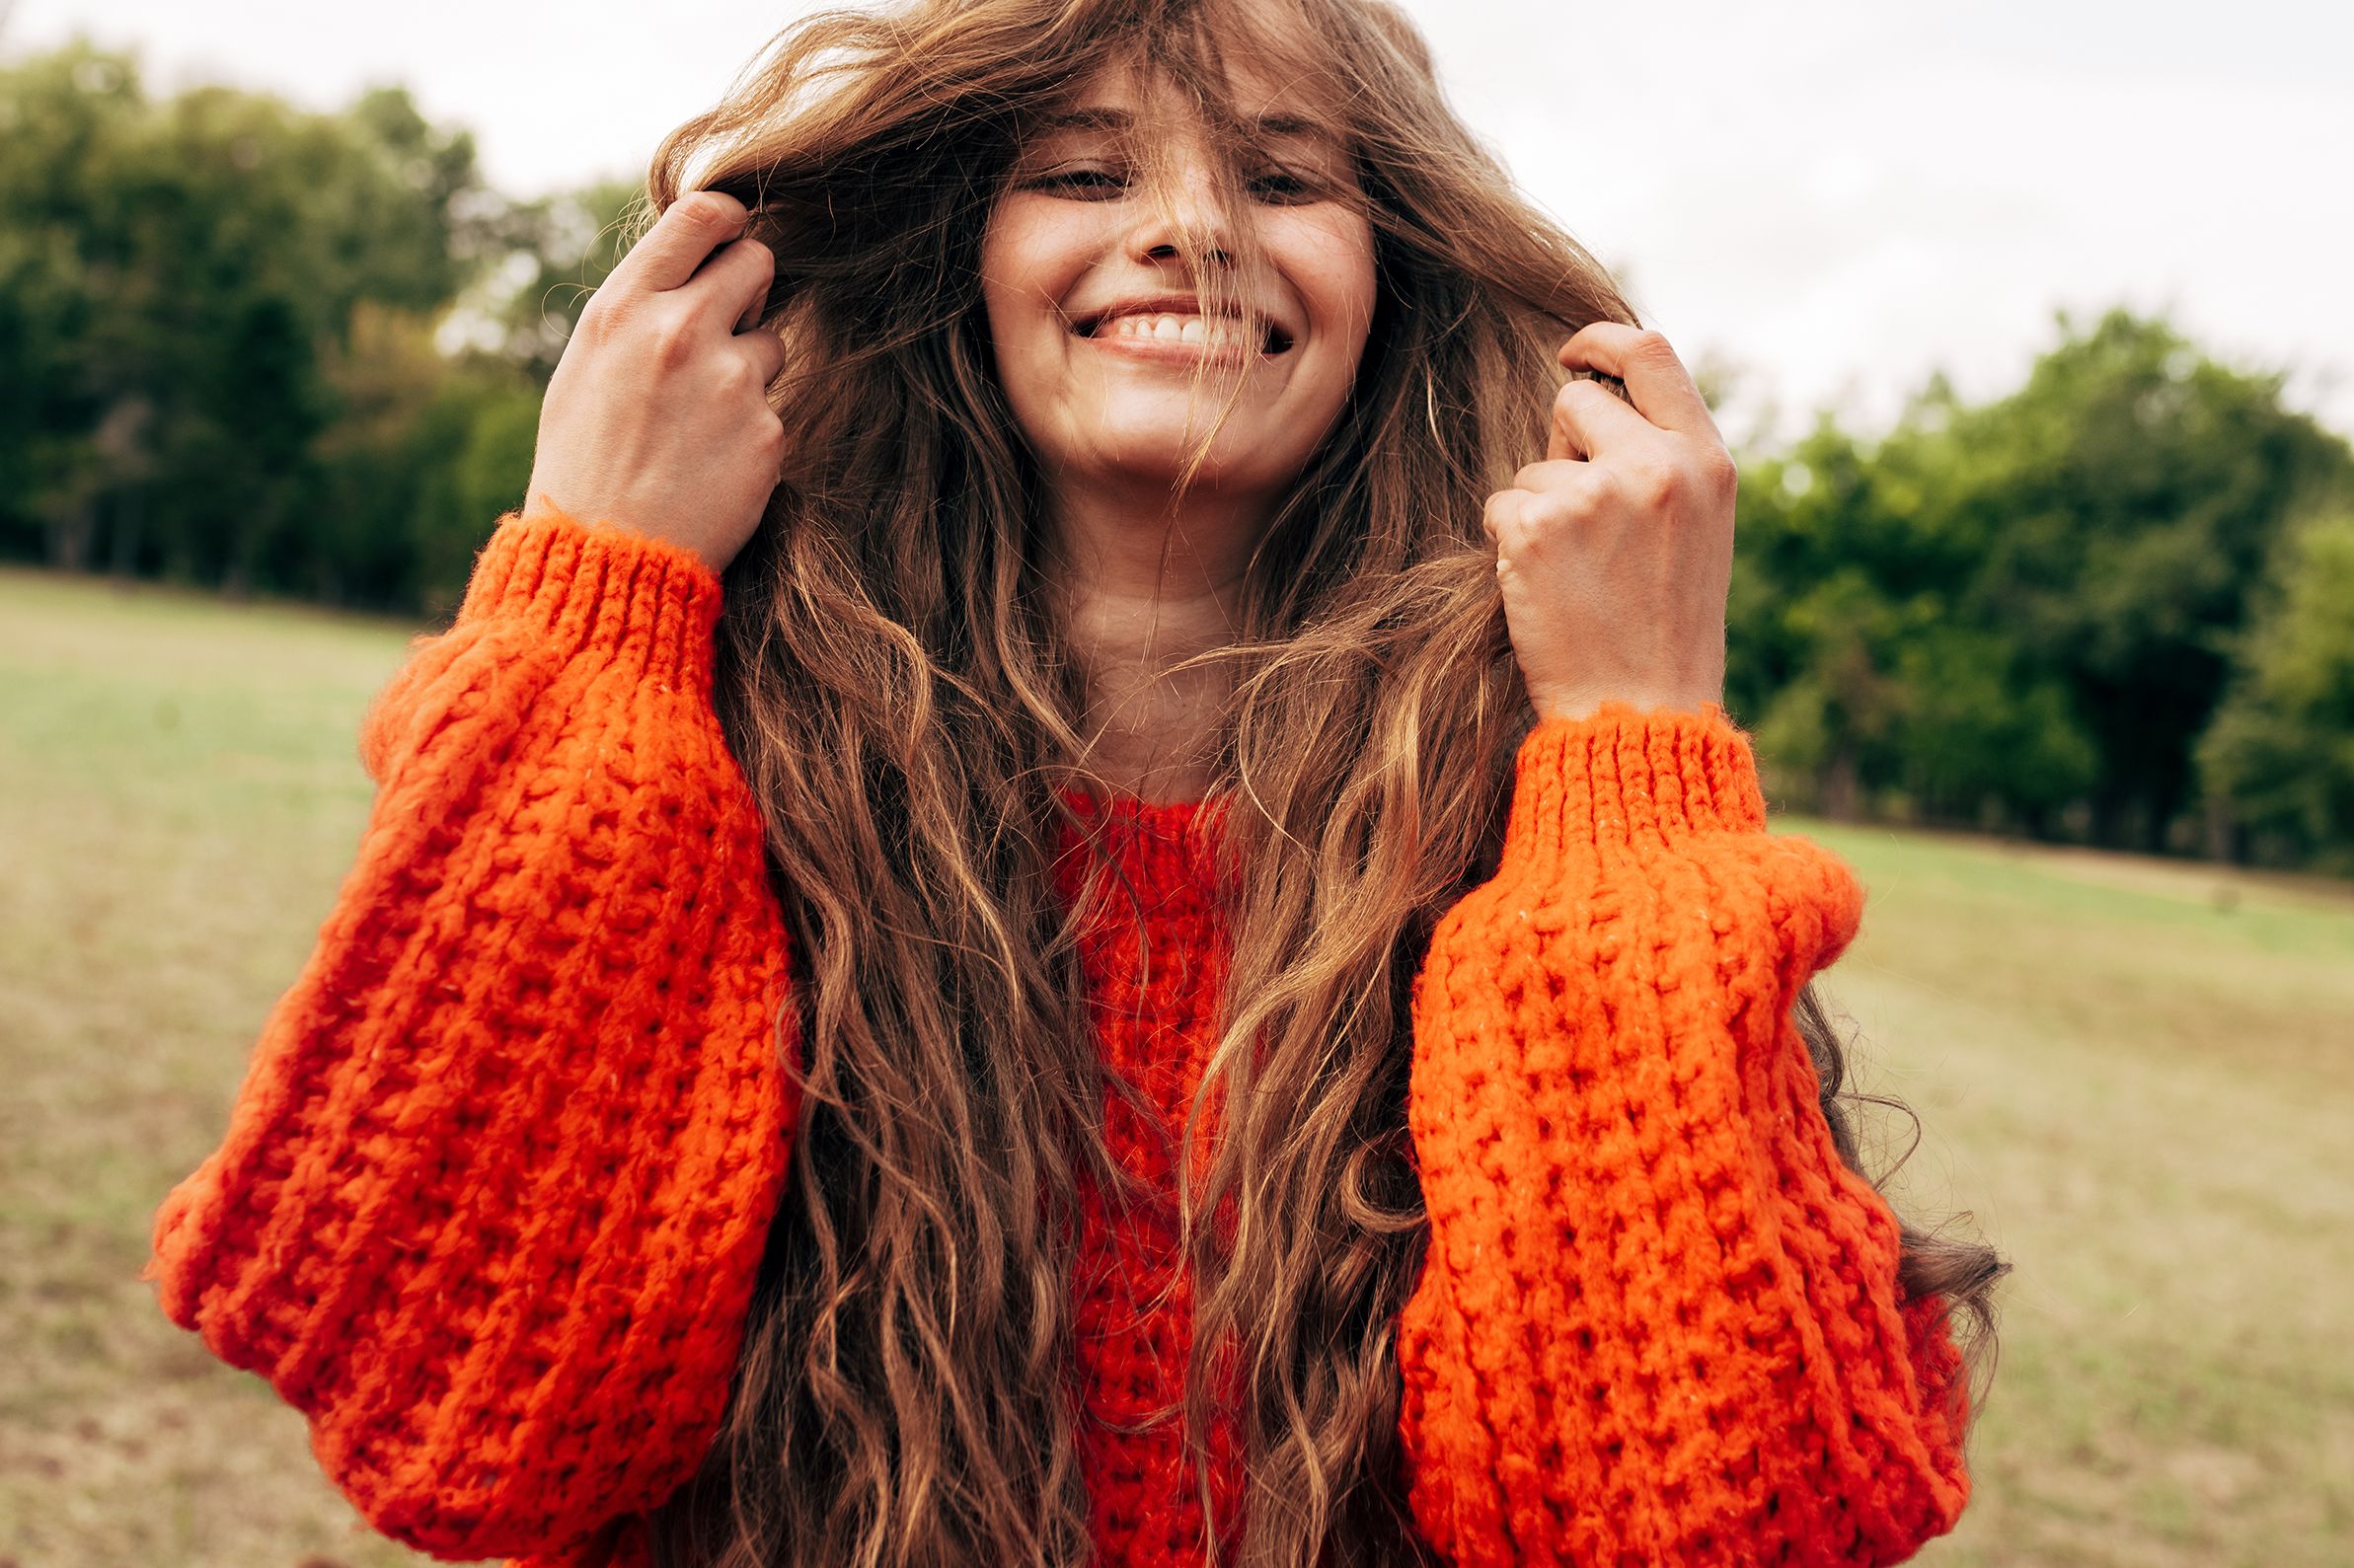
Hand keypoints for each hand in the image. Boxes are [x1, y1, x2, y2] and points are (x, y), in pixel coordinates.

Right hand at [522, 190, 787, 575]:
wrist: (605, 556)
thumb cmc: (584, 461)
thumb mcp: (586, 365)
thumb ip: (640, 308)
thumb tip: (692, 264)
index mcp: (624, 307)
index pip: (701, 216)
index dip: (729, 220)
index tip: (734, 234)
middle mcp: (679, 332)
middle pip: (758, 262)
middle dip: (749, 289)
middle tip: (724, 329)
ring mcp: (731, 381)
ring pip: (772, 343)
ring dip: (749, 370)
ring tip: (697, 420)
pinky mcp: (766, 432)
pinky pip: (774, 407)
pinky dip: (751, 429)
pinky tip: (711, 462)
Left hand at [1483, 324, 1735, 722]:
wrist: (1642, 712)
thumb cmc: (1665, 628)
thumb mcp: (1696, 529)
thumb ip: (1662, 459)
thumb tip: (1589, 393)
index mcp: (1706, 461)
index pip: (1650, 353)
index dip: (1599, 340)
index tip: (1571, 354)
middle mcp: (1656, 466)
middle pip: (1573, 402)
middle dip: (1561, 448)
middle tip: (1584, 522)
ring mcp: (1595, 494)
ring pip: (1531, 468)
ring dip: (1538, 512)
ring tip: (1580, 576)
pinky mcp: (1538, 527)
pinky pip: (1499, 507)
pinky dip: (1509, 545)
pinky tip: (1548, 590)